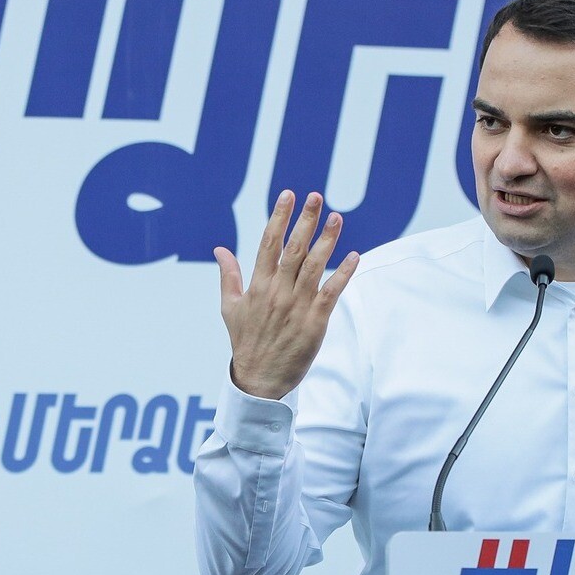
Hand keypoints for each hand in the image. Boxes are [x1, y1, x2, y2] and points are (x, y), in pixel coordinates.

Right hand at [215, 191, 360, 400]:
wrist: (259, 379)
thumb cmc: (245, 342)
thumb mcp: (230, 308)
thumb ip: (229, 276)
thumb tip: (220, 250)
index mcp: (257, 286)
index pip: (268, 244)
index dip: (279, 217)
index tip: (288, 195)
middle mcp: (277, 292)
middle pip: (293, 249)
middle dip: (305, 220)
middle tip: (316, 197)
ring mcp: (297, 306)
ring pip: (314, 266)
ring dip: (327, 240)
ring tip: (336, 218)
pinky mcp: (314, 322)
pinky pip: (331, 293)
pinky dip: (343, 273)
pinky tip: (354, 256)